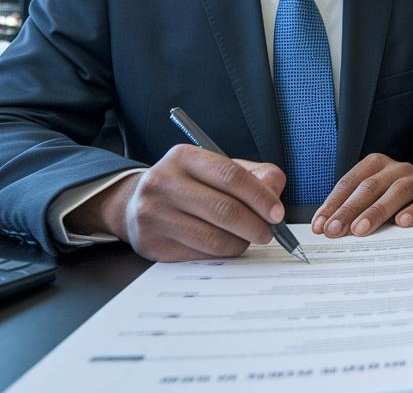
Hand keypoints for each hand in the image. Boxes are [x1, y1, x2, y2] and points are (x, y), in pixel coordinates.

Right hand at [70, 143, 285, 261]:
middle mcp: (163, 182)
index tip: (277, 213)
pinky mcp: (152, 244)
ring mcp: (154, 215)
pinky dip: (221, 254)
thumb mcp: (217, 169)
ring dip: (241, 243)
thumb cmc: (188, 186)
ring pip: (214, 238)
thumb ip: (253, 176)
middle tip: (269, 233)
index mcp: (184, 157)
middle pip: (224, 210)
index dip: (260, 196)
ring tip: (247, 239)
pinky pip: (200, 255)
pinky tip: (223, 245)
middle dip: (255, 225)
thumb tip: (274, 194)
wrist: (135, 204)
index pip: (231, 176)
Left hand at [311, 154, 412, 237]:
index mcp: (375, 164)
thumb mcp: (369, 201)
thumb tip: (325, 229)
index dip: (333, 204)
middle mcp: (396, 168)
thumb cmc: (391, 202)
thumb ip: (350, 210)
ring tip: (360, 230)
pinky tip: (402, 222)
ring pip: (396, 192)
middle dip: (348, 210)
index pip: (349, 183)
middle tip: (334, 230)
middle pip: (369, 187)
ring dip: (376, 212)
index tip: (320, 226)